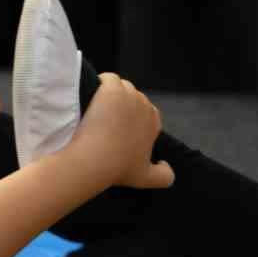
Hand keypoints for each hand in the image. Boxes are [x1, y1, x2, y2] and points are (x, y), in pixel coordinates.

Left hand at [70, 73, 174, 189]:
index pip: (144, 112)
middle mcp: (145, 105)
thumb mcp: (146, 178)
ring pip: (120, 86)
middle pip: (131, 97)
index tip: (116, 128)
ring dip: (109, 93)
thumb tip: (167, 168)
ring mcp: (129, 95)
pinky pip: (107, 79)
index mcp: (154, 122)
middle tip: (101, 120)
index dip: (130, 118)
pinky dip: (99, 84)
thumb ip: (163, 176)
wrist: (93, 159)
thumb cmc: (117, 169)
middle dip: (119, 105)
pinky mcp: (111, 88)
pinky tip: (90, 95)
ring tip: (93, 109)